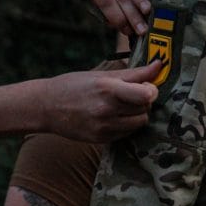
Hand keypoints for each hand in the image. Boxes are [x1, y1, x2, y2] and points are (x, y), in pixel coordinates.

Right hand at [40, 63, 160, 141]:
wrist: (46, 107)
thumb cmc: (73, 86)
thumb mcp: (101, 75)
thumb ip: (134, 73)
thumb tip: (159, 66)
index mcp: (107, 89)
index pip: (146, 95)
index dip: (152, 91)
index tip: (147, 86)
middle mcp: (106, 110)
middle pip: (145, 108)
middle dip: (144, 101)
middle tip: (131, 94)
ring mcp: (104, 127)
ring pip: (140, 123)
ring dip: (137, 114)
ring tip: (122, 106)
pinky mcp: (102, 139)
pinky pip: (127, 133)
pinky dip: (126, 125)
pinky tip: (112, 116)